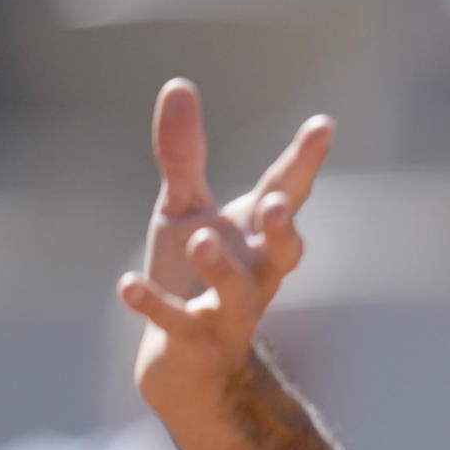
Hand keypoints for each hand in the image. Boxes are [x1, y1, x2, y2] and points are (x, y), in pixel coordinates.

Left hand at [118, 78, 333, 412]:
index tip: (322, 126)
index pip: (286, 194)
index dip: (304, 163)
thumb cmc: (190, 277)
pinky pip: (177, 324)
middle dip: (283, 231)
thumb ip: (185, 155)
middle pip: (283, 254)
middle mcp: (256, 276)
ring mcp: (228, 313)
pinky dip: (153, 305)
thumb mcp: (185, 210)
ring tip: (201, 240)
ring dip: (221, 268)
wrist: (185, 365)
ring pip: (237, 294)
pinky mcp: (193, 341)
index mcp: (257, 239)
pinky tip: (127, 285)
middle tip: (275, 206)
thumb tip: (179, 84)